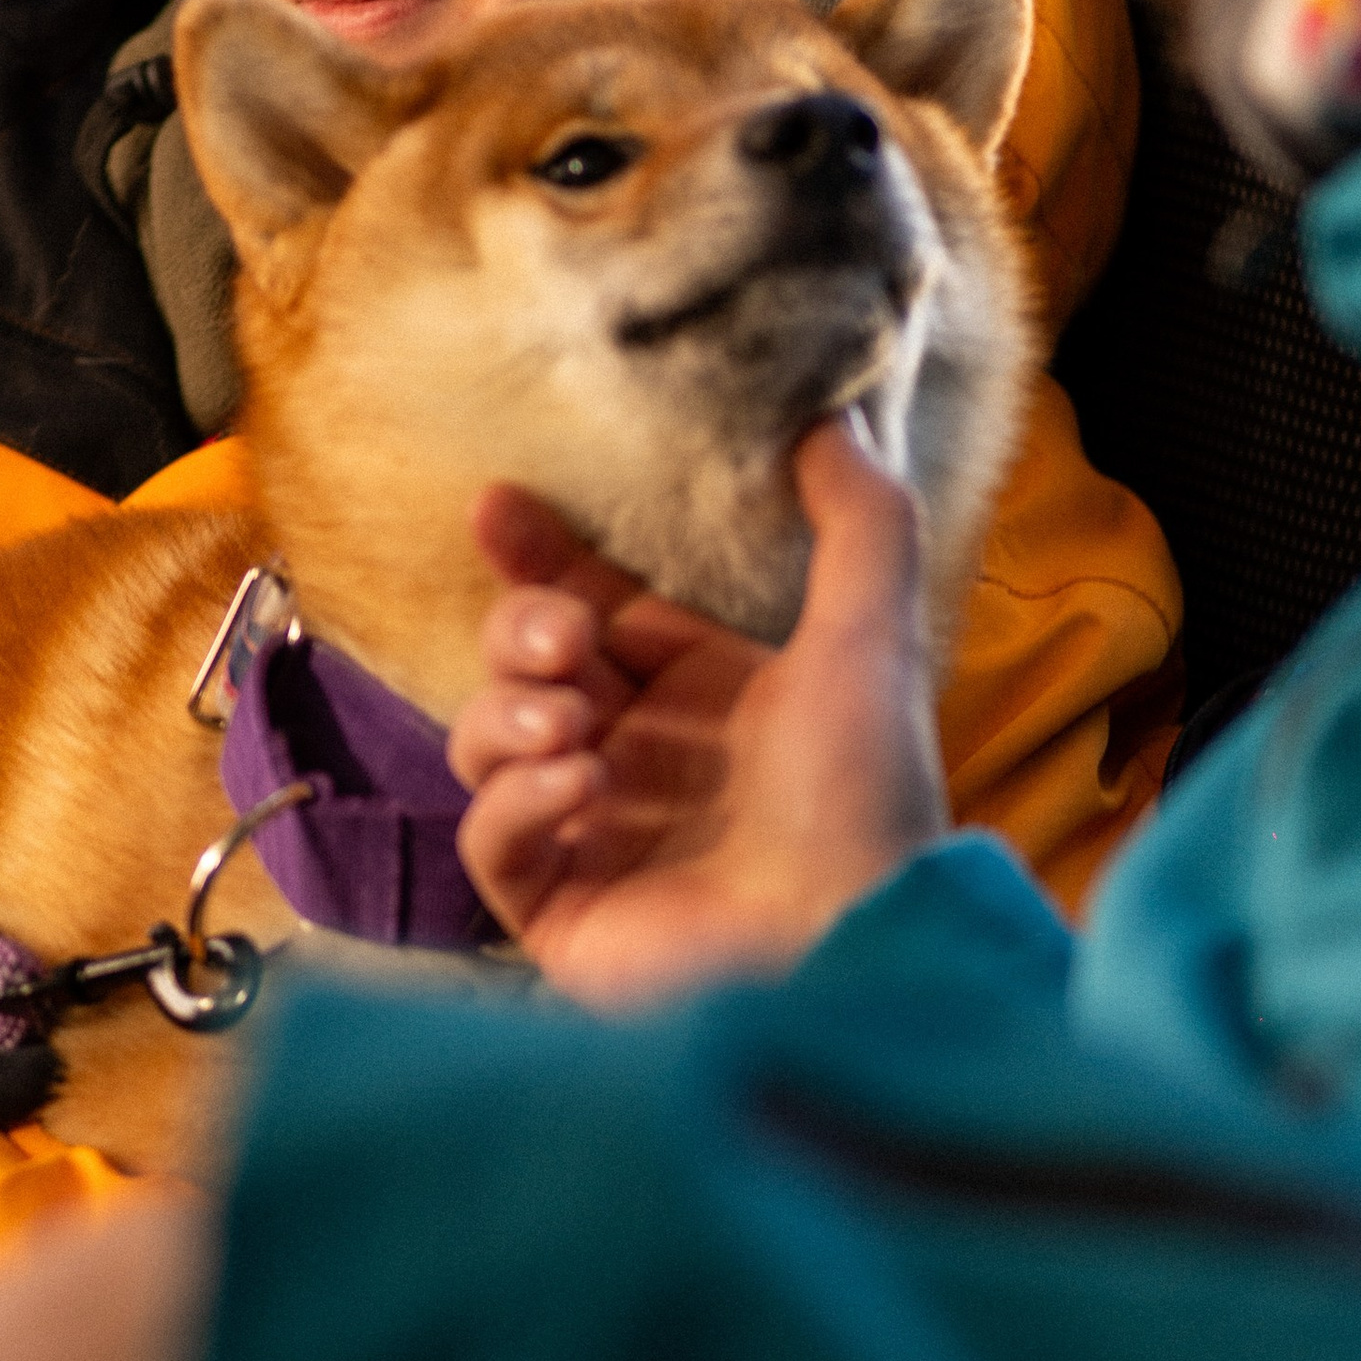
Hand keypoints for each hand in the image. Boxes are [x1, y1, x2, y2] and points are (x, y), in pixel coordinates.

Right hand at [449, 417, 946, 1007]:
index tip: (500, 506)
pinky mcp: (555, 909)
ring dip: (513, 716)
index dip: (540, 555)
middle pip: (523, 662)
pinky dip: (517, 803)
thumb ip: (859, 518)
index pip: (592, 603)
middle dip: (523, 632)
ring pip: (486, 742)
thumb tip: (832, 414)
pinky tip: (584, 793)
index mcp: (702, 695)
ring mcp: (589, 835)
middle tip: (568, 645)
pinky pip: (488, 838)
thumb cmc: (868, 800)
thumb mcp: (874, 634)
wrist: (850, 947)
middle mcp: (638, 758)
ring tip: (580, 734)